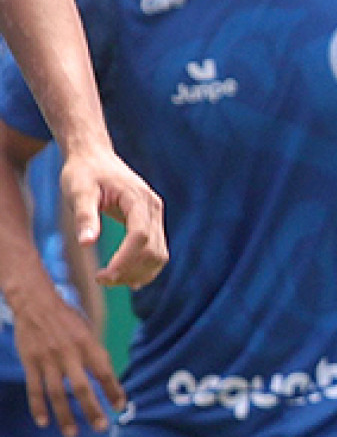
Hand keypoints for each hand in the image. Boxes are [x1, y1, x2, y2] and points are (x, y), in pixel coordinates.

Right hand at [10, 283, 121, 436]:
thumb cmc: (67, 318)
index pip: (104, 371)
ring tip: (72, 434)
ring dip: (65, 416)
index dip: (113, 390)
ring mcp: (48, 359)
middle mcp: (69, 353)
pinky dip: (38, 407)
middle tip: (101, 427)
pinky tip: (44, 422)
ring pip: (57, 393)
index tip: (121, 406)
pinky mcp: (31, 362)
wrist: (36, 303)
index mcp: (88, 344)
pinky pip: (34, 389)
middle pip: (82, 387)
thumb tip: (106, 375)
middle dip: (92, 409)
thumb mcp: (88, 329)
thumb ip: (94, 352)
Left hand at [59, 145, 165, 287]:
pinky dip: (144, 267)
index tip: (102, 276)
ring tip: (109, 279)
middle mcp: (153, 208)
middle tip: (100, 279)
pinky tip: (126, 278)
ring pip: (159, 254)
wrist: (94, 157)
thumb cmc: (84, 173)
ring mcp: (154, 215)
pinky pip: (155, 249)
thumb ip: (85, 216)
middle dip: (129, 270)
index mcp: (138, 199)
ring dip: (138, 273)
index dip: (124, 260)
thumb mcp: (78, 192)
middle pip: (153, 249)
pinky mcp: (150, 221)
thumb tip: (86, 243)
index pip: (140, 236)